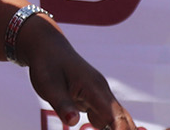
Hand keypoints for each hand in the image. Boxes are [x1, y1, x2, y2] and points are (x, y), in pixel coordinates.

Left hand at [17, 20, 136, 129]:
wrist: (48, 48)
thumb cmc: (48, 65)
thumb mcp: (48, 86)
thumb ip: (62, 104)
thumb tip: (73, 122)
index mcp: (94, 88)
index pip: (113, 115)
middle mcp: (102, 91)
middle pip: (122, 117)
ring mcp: (101, 94)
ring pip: (117, 118)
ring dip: (119, 129)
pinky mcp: (95, 98)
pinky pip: (108, 116)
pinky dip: (111, 127)